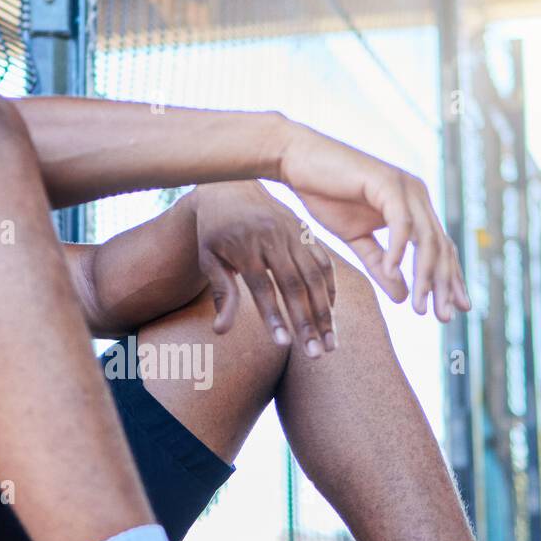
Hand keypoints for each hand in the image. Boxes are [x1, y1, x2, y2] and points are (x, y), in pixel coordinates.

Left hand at [191, 181, 337, 355]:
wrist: (231, 186)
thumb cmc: (215, 230)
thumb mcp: (209, 259)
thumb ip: (222, 293)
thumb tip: (220, 331)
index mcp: (246, 246)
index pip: (263, 287)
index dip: (274, 316)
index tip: (284, 344)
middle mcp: (274, 239)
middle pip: (295, 285)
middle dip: (307, 322)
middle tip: (316, 354)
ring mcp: (294, 233)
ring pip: (315, 277)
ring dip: (326, 312)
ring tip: (330, 344)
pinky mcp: (306, 231)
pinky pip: (324, 262)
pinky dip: (330, 289)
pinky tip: (331, 315)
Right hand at [277, 122, 469, 322]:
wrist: (297, 162)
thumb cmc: (325, 196)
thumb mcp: (356, 240)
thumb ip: (380, 266)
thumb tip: (404, 298)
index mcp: (414, 208)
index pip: (441, 248)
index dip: (449, 280)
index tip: (452, 311)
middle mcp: (417, 196)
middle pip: (440, 247)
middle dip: (444, 285)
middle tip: (443, 317)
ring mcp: (405, 187)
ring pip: (425, 238)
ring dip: (424, 275)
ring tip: (420, 306)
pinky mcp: (387, 182)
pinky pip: (400, 222)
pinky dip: (398, 250)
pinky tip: (392, 273)